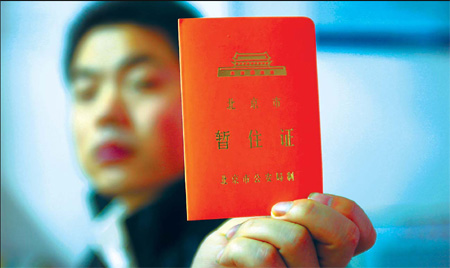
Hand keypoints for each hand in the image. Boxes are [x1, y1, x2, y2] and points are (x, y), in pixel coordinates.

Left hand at [191, 194, 375, 266]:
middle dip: (304, 211)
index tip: (306, 197)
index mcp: (322, 251)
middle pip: (341, 235)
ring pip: (296, 239)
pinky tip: (227, 255)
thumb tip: (294, 193)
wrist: (209, 266)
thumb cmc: (233, 241)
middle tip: (273, 211)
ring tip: (239, 237)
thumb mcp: (262, 217)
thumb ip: (286, 207)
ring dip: (255, 227)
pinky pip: (265, 258)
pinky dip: (238, 246)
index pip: (359, 232)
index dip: (338, 208)